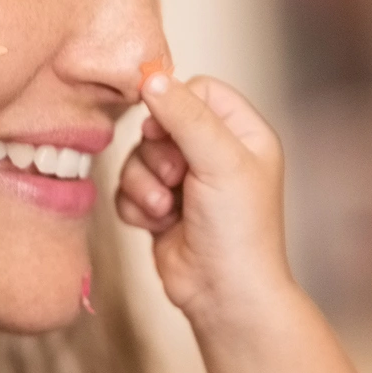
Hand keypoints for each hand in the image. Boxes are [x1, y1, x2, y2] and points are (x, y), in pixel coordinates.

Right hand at [115, 74, 292, 328]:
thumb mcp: (219, 161)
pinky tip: (158, 226)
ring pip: (138, 157)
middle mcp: (216, 153)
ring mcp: (187, 181)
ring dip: (145, 185)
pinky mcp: (161, 207)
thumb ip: (186, 115)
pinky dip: (137, 206)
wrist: (225, 296)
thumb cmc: (239, 231)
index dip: (175, 105)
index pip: (198, 91)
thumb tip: (151, 76)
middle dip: (157, 155)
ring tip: (168, 210)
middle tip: (176, 179)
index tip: (166, 131)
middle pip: (161, 123)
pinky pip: (128, 189)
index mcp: (243, 134)